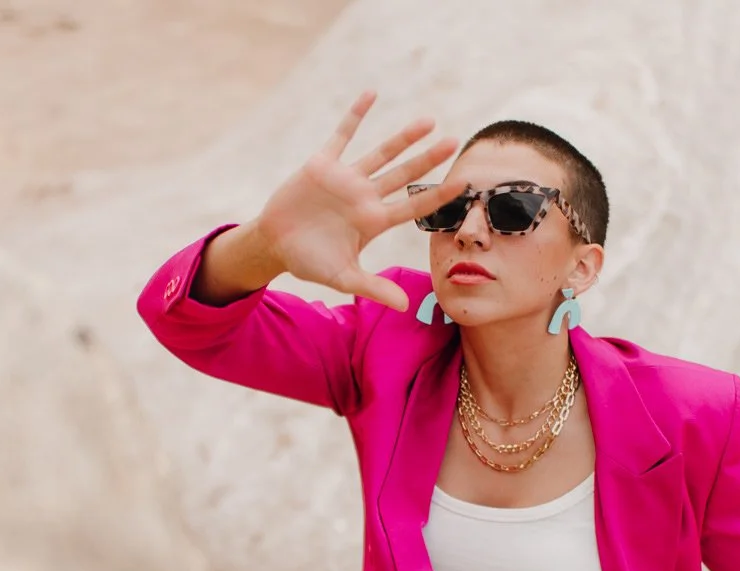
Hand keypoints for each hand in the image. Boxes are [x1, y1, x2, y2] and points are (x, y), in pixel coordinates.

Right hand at [250, 90, 465, 310]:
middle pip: (404, 175)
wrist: (275, 244)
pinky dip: (356, 116)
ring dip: (403, 138)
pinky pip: (342, 135)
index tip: (464, 184)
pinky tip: (372, 94)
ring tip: (428, 121)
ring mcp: (346, 179)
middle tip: (454, 142)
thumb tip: (404, 307)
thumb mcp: (342, 277)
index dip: (438, 196)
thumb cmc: (310, 262)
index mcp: (374, 222)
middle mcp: (365, 197)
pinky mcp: (323, 165)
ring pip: (381, 153)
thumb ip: (372, 288)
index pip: (413, 207)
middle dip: (428, 159)